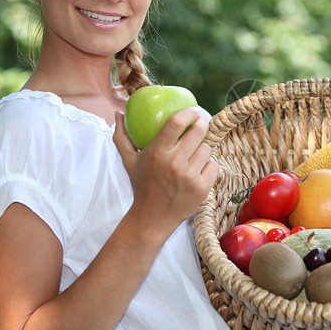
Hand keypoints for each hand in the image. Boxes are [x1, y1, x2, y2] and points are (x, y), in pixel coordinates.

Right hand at [113, 107, 218, 232]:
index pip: (176, 123)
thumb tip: (117, 113)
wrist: (152, 219)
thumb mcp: (129, 161)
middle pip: (198, 131)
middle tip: (200, 125)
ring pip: (207, 148)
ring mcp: (189, 176)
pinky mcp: (202, 187)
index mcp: (157, 152)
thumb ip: (121, 136)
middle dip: (202, 124)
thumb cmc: (141, 186)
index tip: (194, 110)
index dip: (189, 112)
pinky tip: (198, 170)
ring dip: (202, 149)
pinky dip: (207, 166)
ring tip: (193, 154)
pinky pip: (213, 165)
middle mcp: (174, 163)